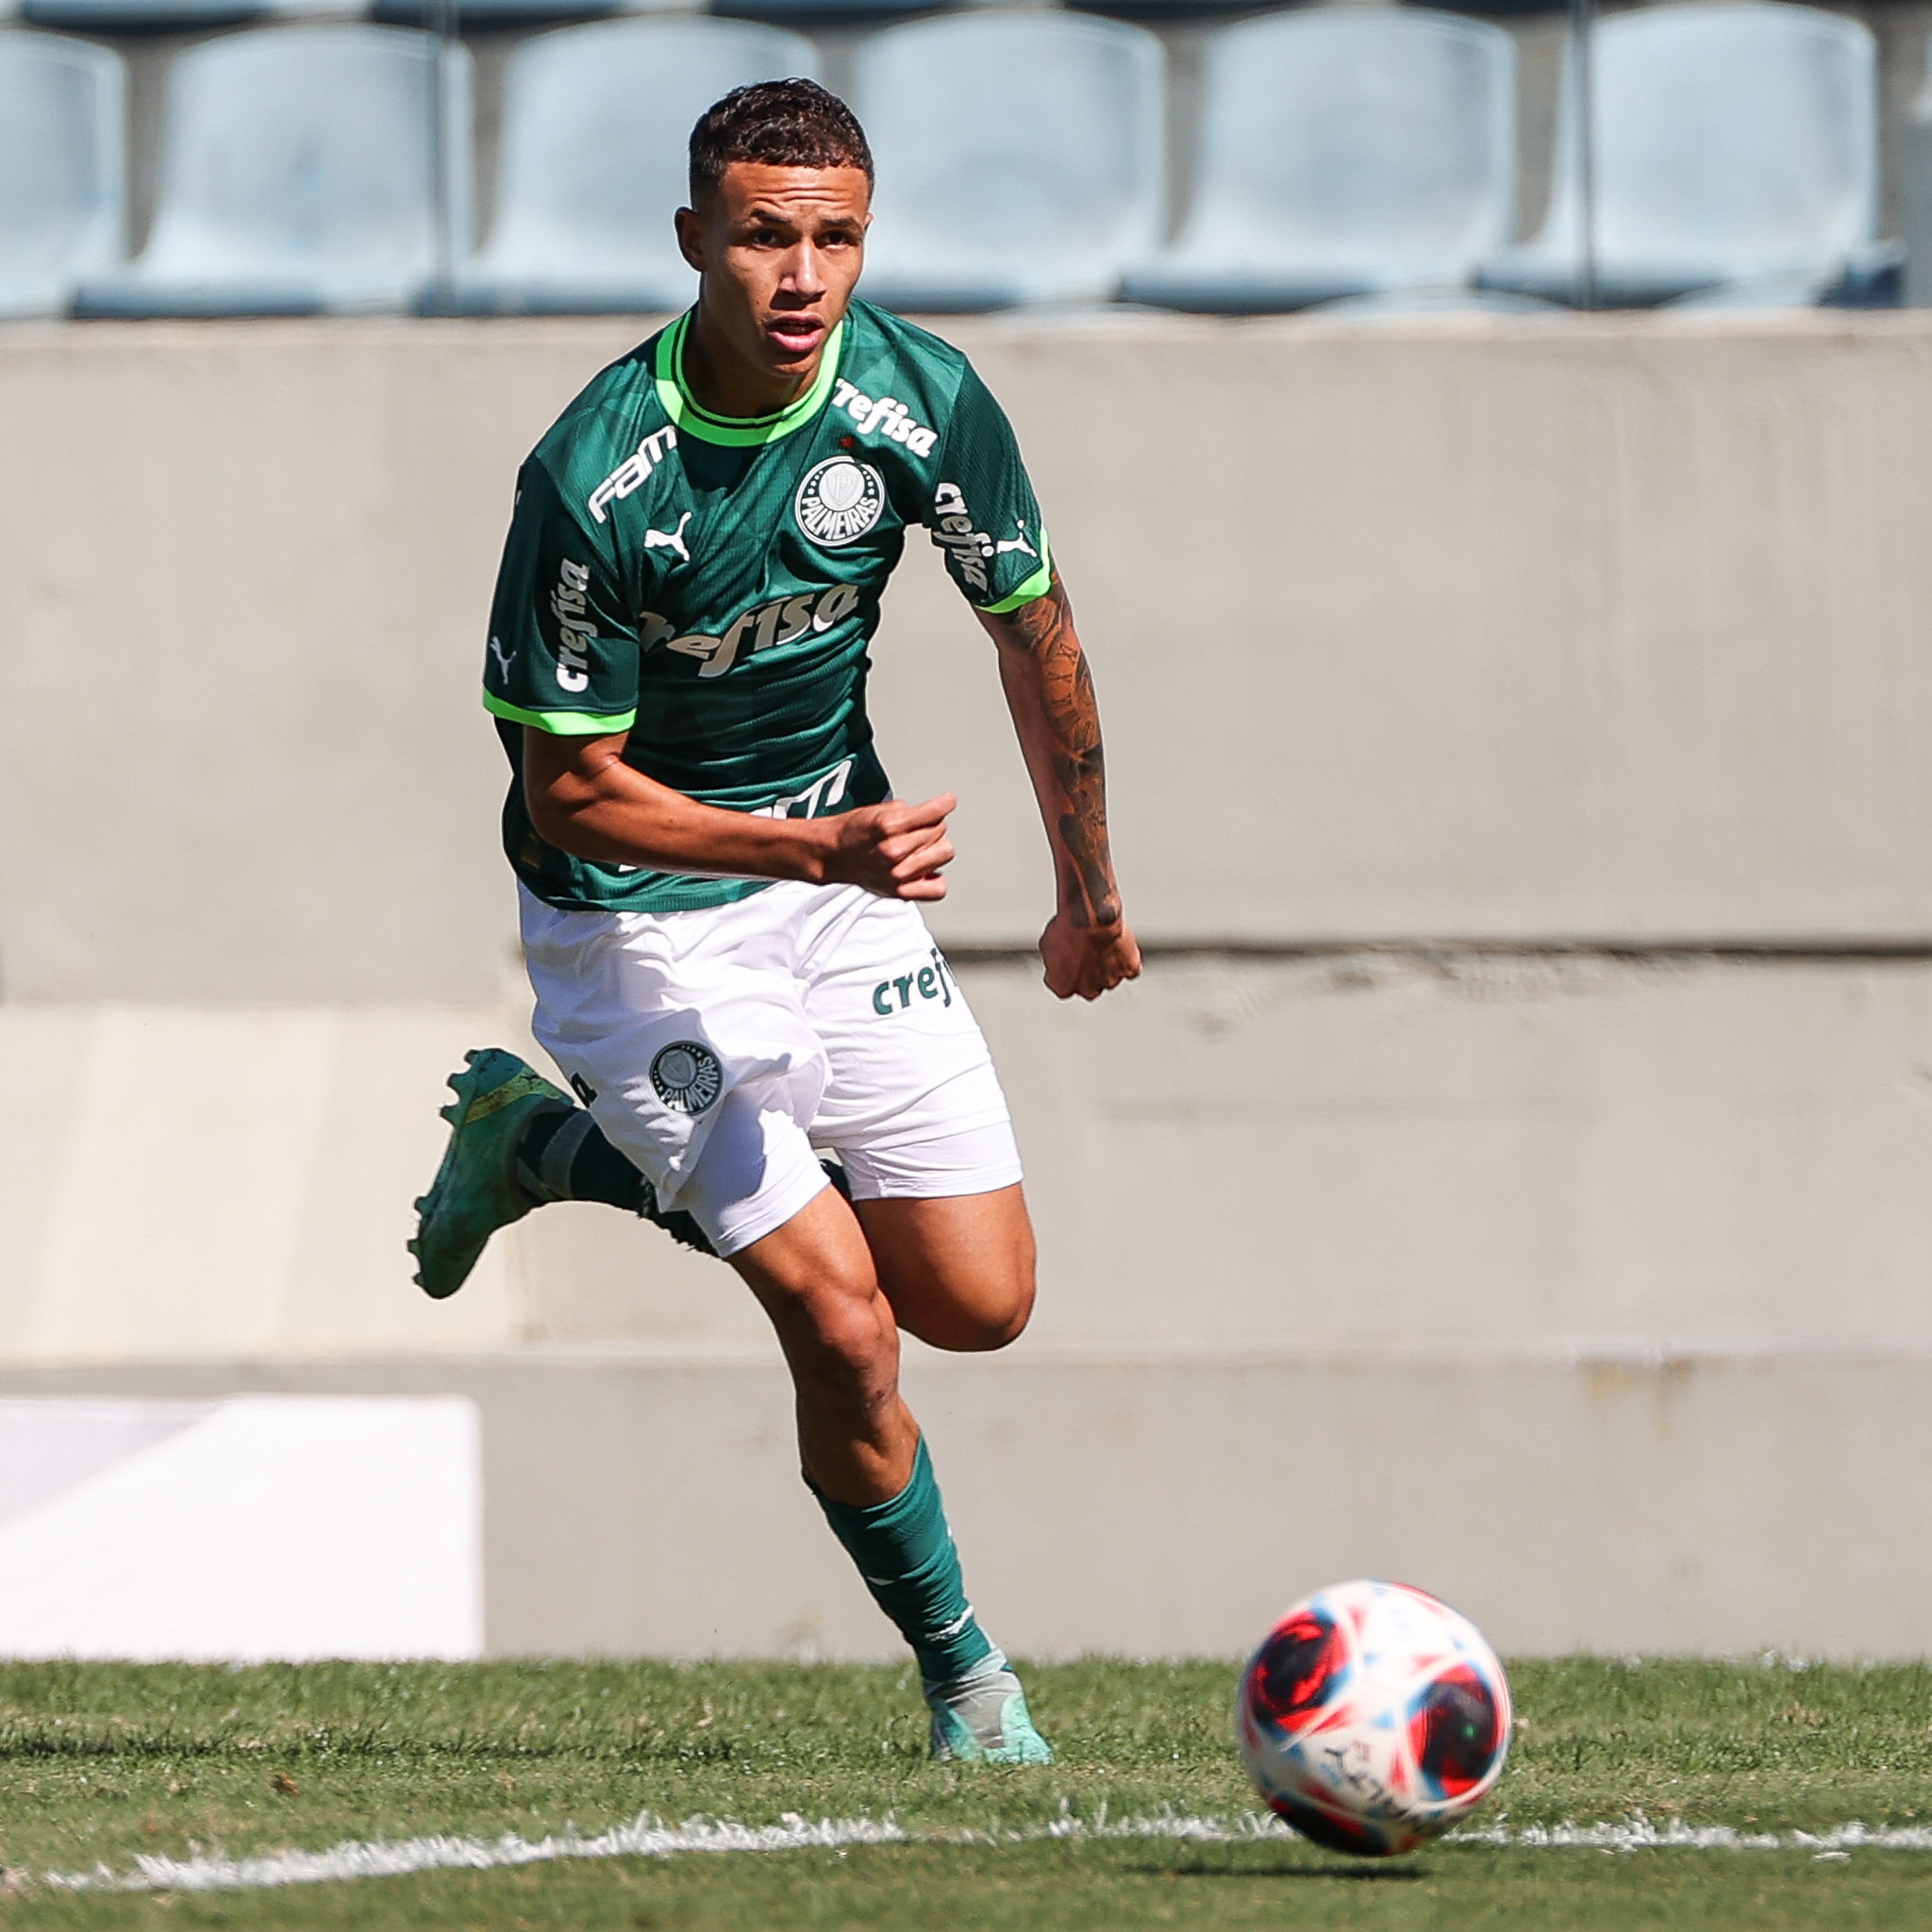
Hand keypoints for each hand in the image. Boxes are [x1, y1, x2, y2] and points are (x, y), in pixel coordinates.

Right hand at [820, 794, 956, 899]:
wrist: (833, 854)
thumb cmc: (854, 831)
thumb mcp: (879, 810)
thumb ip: (909, 812)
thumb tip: (934, 814)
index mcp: (889, 825)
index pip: (935, 812)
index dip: (945, 803)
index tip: (949, 801)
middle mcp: (895, 850)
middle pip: (940, 831)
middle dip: (932, 825)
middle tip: (919, 828)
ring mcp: (899, 873)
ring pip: (944, 854)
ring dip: (936, 847)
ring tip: (921, 847)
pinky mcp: (901, 891)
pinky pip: (938, 888)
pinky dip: (937, 879)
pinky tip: (928, 870)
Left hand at [1039, 908, 1141, 1000]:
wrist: (1088, 917)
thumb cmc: (1066, 928)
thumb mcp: (1047, 944)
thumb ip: (1054, 960)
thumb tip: (1058, 960)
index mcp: (1063, 988)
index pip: (1064, 984)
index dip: (1067, 969)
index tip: (1070, 956)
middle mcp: (1087, 991)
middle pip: (1089, 986)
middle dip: (1088, 972)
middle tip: (1087, 950)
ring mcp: (1110, 982)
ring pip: (1110, 977)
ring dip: (1107, 965)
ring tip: (1102, 942)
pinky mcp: (1130, 970)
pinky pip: (1130, 968)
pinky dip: (1127, 959)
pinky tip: (1120, 945)